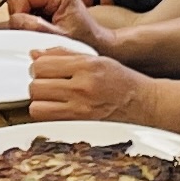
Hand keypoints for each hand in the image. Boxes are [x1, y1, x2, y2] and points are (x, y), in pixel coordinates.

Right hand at [3, 0, 122, 53]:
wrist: (103, 47)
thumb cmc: (86, 43)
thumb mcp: (57, 37)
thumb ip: (33, 26)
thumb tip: (12, 21)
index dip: (17, 12)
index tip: (26, 28)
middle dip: (19, 14)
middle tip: (31, 31)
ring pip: (21, 3)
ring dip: (24, 19)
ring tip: (39, 31)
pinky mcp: (50, 6)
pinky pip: (28, 9)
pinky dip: (28, 20)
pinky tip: (41, 30)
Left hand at [26, 49, 167, 123]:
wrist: (145, 105)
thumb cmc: (122, 81)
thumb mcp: (96, 59)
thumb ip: (64, 54)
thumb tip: (35, 54)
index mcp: (87, 66)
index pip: (41, 64)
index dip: (38, 67)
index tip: (44, 70)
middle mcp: (83, 87)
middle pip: (35, 86)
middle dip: (37, 84)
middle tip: (48, 85)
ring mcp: (81, 109)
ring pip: (36, 106)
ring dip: (40, 102)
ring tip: (52, 99)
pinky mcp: (80, 126)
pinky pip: (47, 122)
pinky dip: (48, 116)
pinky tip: (58, 110)